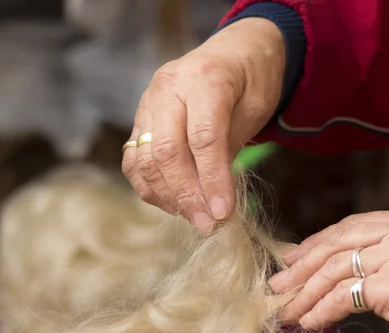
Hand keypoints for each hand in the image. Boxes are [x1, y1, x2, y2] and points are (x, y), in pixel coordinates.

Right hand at [122, 18, 284, 233]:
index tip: (222, 213)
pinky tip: (174, 203)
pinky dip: (150, 188)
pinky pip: (133, 161)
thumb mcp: (254, 110)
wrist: (235, 52)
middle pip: (166, 152)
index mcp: (204, 77)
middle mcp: (168, 87)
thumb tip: (214, 202)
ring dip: (168, 197)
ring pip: (145, 160)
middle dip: (187, 195)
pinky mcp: (139, 119)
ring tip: (194, 217)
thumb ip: (228, 149)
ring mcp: (148, 102)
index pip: (202, 137)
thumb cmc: (251, 81)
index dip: (212, 180)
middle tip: (207, 224)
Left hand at [269, 209, 388, 332]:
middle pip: (338, 243)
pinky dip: (322, 310)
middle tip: (278, 284)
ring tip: (287, 309)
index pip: (353, 226)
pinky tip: (310, 321)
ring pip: (336, 270)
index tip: (294, 259)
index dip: (318, 243)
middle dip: (303, 266)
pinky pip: (345, 296)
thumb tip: (340, 273)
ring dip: (306, 293)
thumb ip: (388, 259)